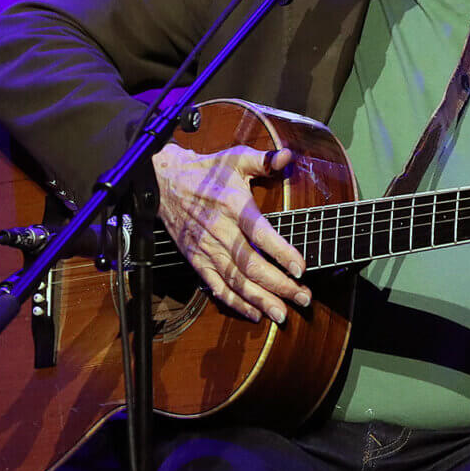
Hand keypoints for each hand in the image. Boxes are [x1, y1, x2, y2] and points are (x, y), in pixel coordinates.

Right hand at [151, 142, 308, 323]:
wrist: (166, 183)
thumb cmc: (207, 171)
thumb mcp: (236, 159)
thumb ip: (264, 160)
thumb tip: (288, 156)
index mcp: (233, 206)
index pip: (260, 233)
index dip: (281, 252)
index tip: (301, 268)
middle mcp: (220, 231)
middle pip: (251, 265)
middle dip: (279, 285)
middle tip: (303, 298)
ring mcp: (207, 249)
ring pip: (235, 281)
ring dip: (260, 300)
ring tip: (282, 314)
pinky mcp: (196, 260)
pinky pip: (216, 287)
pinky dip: (235, 303)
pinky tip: (254, 313)